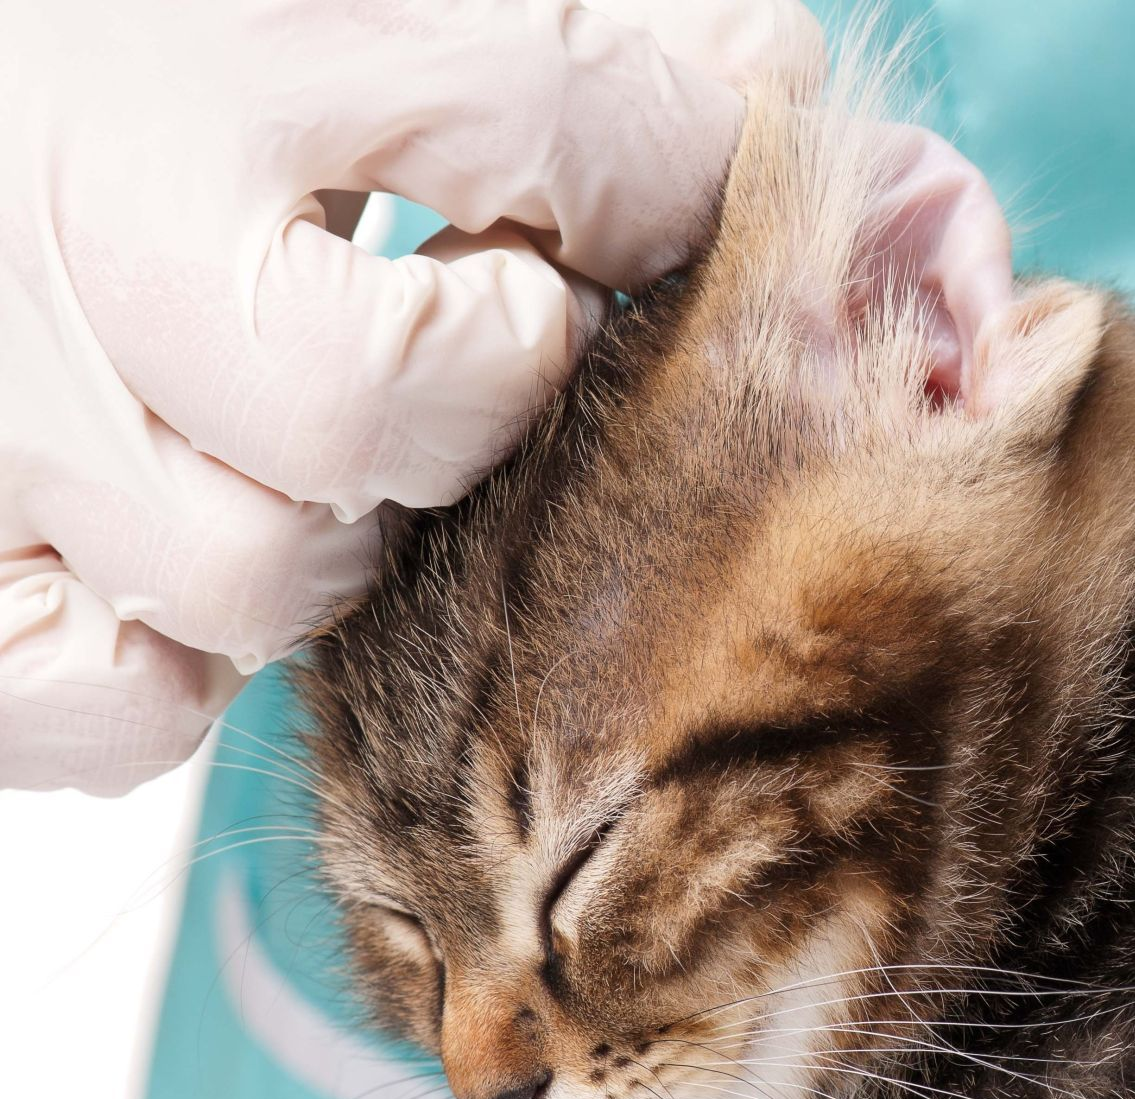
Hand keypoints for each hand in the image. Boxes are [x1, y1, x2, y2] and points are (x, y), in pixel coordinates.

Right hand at [0, 0, 1012, 794]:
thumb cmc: (164, 32)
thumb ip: (573, 24)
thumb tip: (768, 81)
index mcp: (213, 45)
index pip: (567, 135)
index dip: (671, 183)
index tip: (669, 192)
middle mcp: (81, 235)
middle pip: (376, 406)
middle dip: (489, 387)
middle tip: (487, 331)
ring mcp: (1, 420)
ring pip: (255, 577)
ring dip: (343, 535)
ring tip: (332, 444)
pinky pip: (107, 704)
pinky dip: (179, 673)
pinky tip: (205, 551)